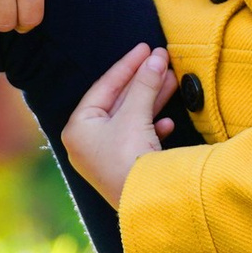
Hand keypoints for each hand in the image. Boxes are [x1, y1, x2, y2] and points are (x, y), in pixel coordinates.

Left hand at [62, 43, 177, 207]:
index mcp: (78, 128)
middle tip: (162, 60)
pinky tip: (167, 122)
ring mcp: (105, 157)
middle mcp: (87, 143)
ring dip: (152, 100)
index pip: (103, 87)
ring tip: (172, 80)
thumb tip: (157, 58)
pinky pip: (138, 138)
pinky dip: (152, 127)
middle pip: (118, 102)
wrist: (144, 203)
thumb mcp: (135, 114)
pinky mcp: (124, 168)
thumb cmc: (127, 158)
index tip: (146, 49)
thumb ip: (145, 84)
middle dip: (143, 82)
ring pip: (130, 119)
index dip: (127, 66)